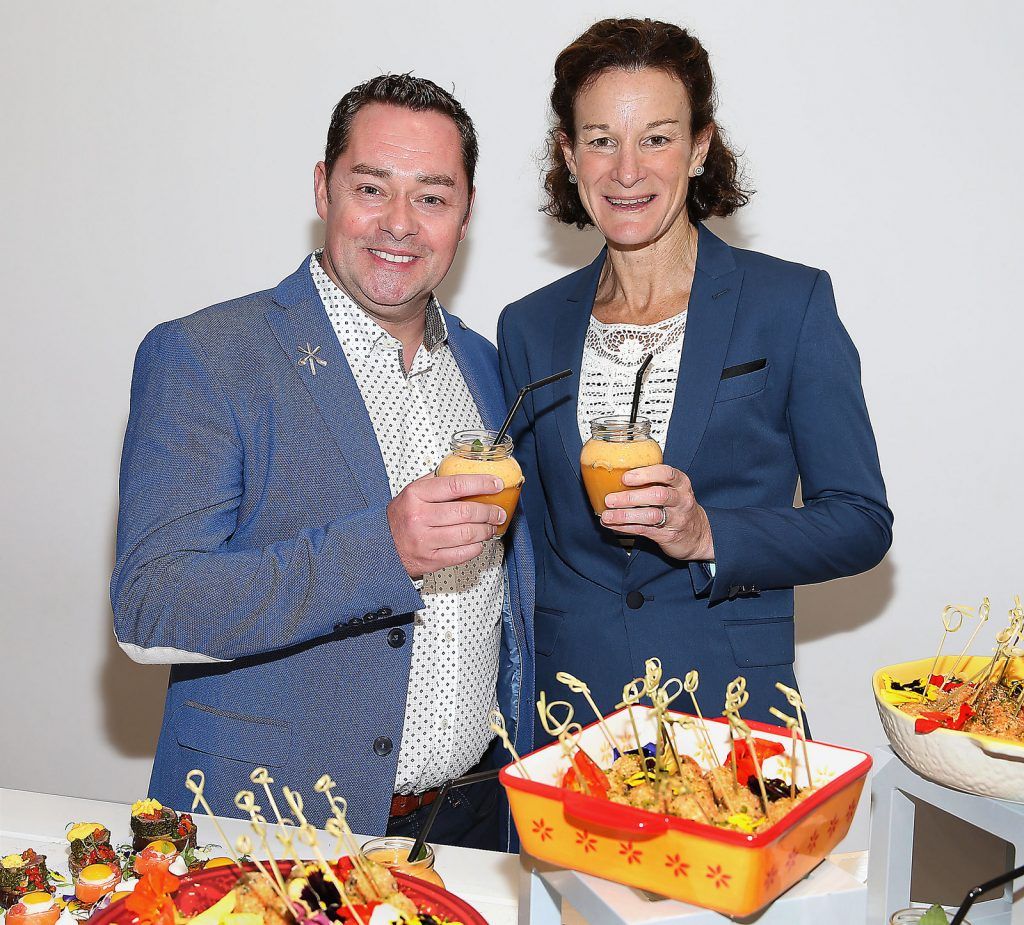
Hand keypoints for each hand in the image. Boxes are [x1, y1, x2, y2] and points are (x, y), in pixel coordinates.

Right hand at [387, 473, 505, 578]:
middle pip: (466, 512)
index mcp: (416, 495)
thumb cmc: (399, 518)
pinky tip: (478, 541)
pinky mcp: (430, 560)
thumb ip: (435, 480)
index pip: (456, 485)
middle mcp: (419, 517)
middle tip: (497, 511)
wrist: (380, 546)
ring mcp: (425, 540)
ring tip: (491, 526)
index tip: (496, 484)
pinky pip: (462, 553)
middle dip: (489, 511)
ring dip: (486, 530)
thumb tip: (462, 467)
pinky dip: (476, 547)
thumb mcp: (411, 492)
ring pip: (467, 534)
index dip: (481, 483)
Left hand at [601, 465, 714, 560]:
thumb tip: (616, 475)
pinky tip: (612, 525)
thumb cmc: (678, 506)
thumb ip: (652, 481)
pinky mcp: (668, 535)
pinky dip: (626, 527)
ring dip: (625, 515)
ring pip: (651, 515)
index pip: (666, 474)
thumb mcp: (673, 489)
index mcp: (681, 483)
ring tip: (607, 515)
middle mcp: (681, 499)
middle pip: (658, 495)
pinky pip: (645, 530)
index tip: (626, 477)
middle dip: (631, 497)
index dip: (645, 474)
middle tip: (610, 499)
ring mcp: (676, 518)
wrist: (698, 534)